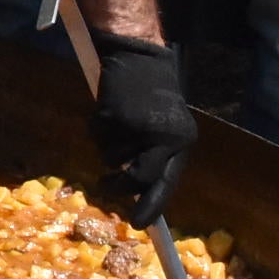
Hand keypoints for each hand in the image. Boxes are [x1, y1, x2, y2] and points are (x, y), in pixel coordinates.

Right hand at [88, 32, 195, 227]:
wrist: (140, 54)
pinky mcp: (112, 116)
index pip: (166, 182)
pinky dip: (97, 130)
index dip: (152, 205)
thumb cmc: (155, 91)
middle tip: (107, 185)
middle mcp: (162, 137)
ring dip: (108, 147)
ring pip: (112, 158)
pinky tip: (109, 110)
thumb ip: (157, 152)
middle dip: (119, 187)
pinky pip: (98, 138)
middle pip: (137, 179)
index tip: (139, 224)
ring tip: (116, 124)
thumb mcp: (167, 124)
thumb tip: (138, 187)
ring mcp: (136, 127)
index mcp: (181, 140)